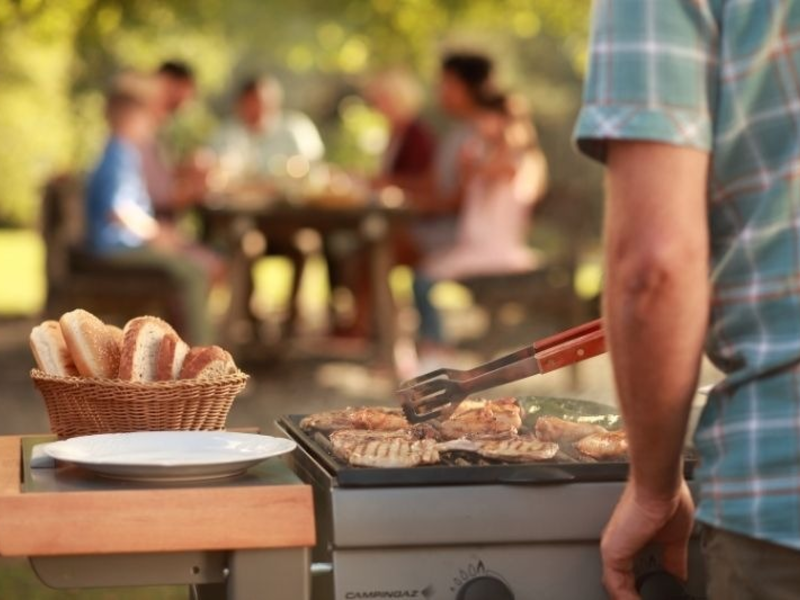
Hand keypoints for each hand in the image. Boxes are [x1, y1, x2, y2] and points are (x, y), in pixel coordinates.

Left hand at [601, 479, 693, 599]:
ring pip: (617, 587)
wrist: (660, 483)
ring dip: (631, 598)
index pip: (631, 574)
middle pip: (621, 583)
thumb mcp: (675, 538)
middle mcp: (619, 545)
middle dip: (634, 595)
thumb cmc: (667, 498)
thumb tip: (680, 577)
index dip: (640, 590)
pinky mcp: (613, 552)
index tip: (655, 596)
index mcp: (631, 541)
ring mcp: (614, 549)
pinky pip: (616, 586)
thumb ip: (674, 560)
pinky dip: (627, 599)